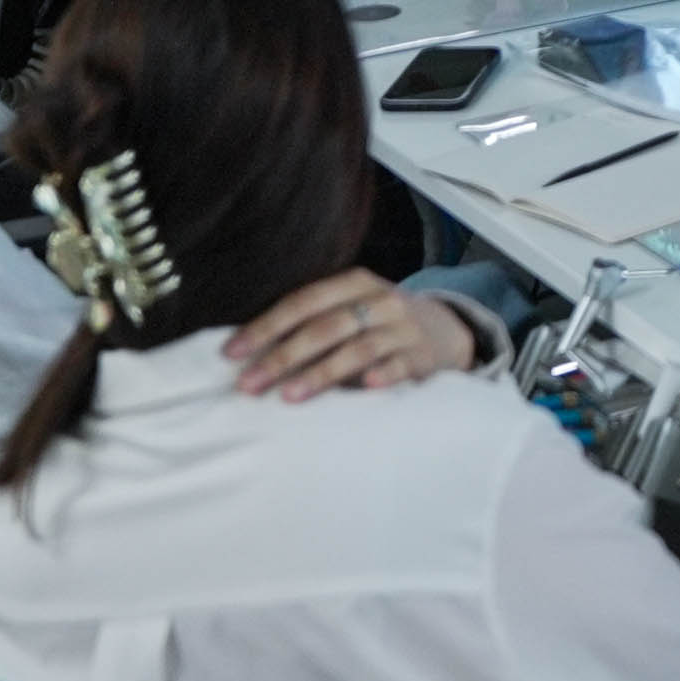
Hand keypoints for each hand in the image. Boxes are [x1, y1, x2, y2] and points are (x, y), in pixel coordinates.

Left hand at [226, 270, 488, 398]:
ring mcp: (403, 328)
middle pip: (325, 326)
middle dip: (283, 356)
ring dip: (321, 372)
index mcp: (354, 284)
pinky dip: (383, 374)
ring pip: (358, 348)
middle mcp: (380, 300)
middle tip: (249, 385)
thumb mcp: (352, 310)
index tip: (232, 354)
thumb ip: (312, 323)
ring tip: (289, 396)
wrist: (448, 331)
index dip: (266, 327)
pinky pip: (400, 365)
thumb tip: (247, 354)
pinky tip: (365, 387)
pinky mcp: (423, 356)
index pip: (303, 302)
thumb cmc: (380, 325)